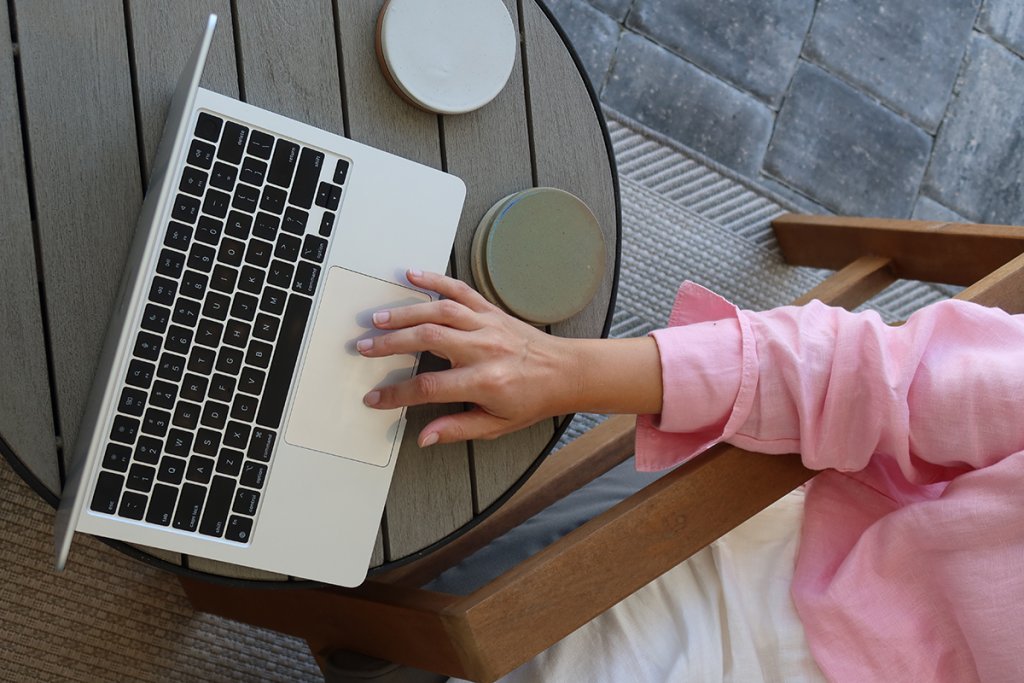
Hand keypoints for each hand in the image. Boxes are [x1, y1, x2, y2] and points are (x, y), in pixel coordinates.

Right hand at [359, 270, 662, 446]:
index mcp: (486, 381)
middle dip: (391, 344)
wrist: (565, 372)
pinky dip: (436, 280)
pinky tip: (413, 275)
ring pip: (440, 311)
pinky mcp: (491, 310)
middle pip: (428, 340)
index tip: (375, 398)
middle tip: (364, 347)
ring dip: (406, 313)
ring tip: (378, 318)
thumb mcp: (496, 425)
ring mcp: (488, 325)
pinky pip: (461, 290)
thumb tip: (424, 437)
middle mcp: (485, 349)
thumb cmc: (532, 399)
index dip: (396, 394)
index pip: (429, 388)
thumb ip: (457, 429)